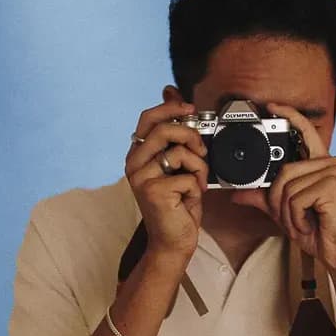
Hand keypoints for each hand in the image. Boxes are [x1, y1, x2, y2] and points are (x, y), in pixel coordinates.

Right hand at [125, 99, 209, 259]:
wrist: (173, 241)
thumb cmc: (177, 204)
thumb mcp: (177, 165)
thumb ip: (174, 136)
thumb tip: (171, 94)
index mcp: (138, 154)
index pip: (148, 118)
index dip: (171, 107)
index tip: (191, 108)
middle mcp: (134, 164)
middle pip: (164, 129)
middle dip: (191, 135)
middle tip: (201, 150)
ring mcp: (141, 177)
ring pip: (179, 152)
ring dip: (198, 166)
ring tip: (197, 181)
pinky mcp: (153, 191)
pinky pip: (187, 175)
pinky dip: (197, 186)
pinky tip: (189, 198)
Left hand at [232, 103, 335, 274]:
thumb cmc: (320, 231)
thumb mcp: (286, 212)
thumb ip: (265, 198)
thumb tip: (238, 192)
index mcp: (322, 164)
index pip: (305, 132)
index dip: (289, 116)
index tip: (271, 106)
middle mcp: (331, 163)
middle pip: (284, 171)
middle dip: (279, 200)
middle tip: (293, 218)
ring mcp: (333, 172)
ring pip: (287, 186)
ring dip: (288, 212)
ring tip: (305, 221)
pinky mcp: (332, 185)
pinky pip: (296, 197)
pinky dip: (296, 217)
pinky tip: (311, 223)